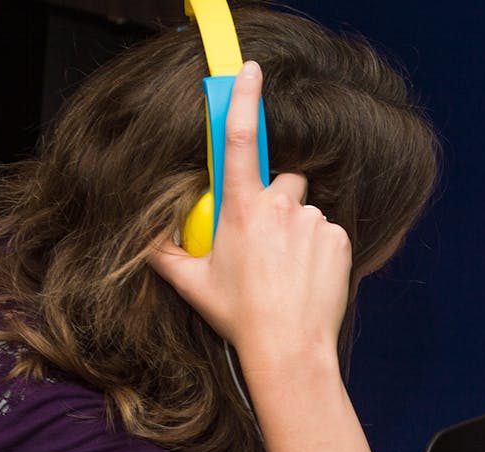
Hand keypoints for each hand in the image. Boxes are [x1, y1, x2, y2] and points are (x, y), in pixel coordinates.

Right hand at [147, 61, 351, 370]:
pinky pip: (328, 232)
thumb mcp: (193, 284)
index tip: (250, 71)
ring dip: (298, 229)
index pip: (238, 141)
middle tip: (267, 240)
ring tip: (288, 269)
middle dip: (278, 200)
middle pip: (284, 181)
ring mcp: (313, 222)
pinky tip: (307, 277)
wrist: (289, 347)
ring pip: (306, 210)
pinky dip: (319, 249)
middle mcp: (280, 207)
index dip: (243, 100)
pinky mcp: (339, 238)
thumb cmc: (240, 317)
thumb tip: (146, 241)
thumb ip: (166, 255)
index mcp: (242, 209)